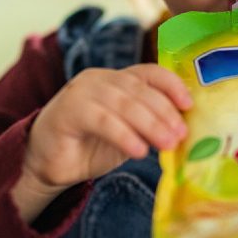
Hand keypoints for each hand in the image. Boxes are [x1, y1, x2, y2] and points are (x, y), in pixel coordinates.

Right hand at [20, 65, 191, 200]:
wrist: (48, 164)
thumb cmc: (91, 147)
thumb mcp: (128, 134)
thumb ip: (150, 126)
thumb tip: (183, 131)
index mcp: (117, 80)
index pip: (149, 73)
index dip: (171, 85)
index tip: (189, 105)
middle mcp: (100, 79)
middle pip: (139, 89)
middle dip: (164, 112)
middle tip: (181, 134)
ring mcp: (82, 91)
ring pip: (123, 103)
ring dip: (150, 124)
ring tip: (167, 144)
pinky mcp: (68, 110)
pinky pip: (103, 120)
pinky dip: (124, 135)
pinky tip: (139, 151)